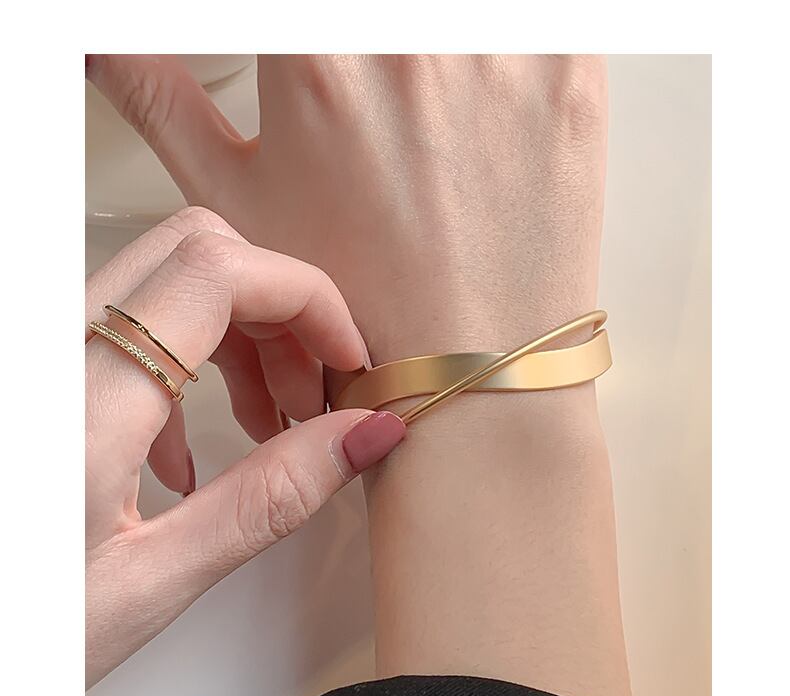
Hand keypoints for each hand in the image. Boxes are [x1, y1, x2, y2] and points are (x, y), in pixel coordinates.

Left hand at [85, 208, 404, 687]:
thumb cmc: (19, 634)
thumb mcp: (154, 580)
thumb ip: (266, 501)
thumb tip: (361, 435)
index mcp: (84, 405)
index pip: (216, 273)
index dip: (306, 299)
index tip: (347, 361)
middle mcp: (52, 353)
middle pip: (194, 254)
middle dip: (278, 312)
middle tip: (312, 394)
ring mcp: (40, 358)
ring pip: (163, 285)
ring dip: (237, 339)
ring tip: (270, 427)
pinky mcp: (41, 378)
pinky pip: (125, 333)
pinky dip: (184, 368)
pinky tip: (189, 455)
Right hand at [87, 55, 606, 366]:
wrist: (473, 380)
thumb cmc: (361, 309)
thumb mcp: (234, 203)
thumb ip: (160, 95)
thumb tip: (106, 41)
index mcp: (318, 48)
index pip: (302, 16)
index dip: (312, 51)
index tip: (319, 71)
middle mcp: (412, 34)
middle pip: (379, 25)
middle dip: (373, 63)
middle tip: (380, 119)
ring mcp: (505, 45)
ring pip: (461, 26)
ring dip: (439, 61)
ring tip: (429, 131)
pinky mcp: (573, 70)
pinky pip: (547, 24)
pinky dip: (511, 56)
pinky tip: (484, 123)